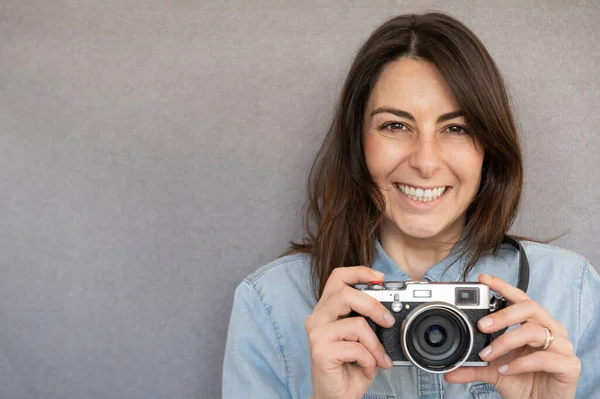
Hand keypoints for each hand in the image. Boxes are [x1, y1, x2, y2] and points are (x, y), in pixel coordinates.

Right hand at [305, 266, 393, 398]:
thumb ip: (365, 318)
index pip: (338, 277)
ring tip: (379, 359)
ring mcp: (317, 334)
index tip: (380, 278)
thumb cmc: (349, 366)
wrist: (337, 396)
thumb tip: (389, 307)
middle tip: (388, 321)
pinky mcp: (320, 351)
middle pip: (346, 293)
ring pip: (357, 324)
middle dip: (374, 306)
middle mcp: (317, 317)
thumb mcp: (360, 337)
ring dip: (375, 345)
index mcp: (326, 309)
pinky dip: (370, 361)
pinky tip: (367, 370)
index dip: (359, 272)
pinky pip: (357, 349)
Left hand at [444, 274, 580, 398]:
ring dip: (506, 342)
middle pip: (529, 308)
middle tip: (481, 326)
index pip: (519, 298)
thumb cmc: (521, 381)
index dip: (503, 286)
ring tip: (488, 355)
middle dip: (503, 315)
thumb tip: (448, 371)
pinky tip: (505, 371)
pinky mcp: (569, 365)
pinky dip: (521, 363)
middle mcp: (550, 329)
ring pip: (535, 332)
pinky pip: (545, 358)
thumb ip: (472, 367)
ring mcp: (562, 346)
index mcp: (534, 323)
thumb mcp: (493, 371)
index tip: (483, 279)